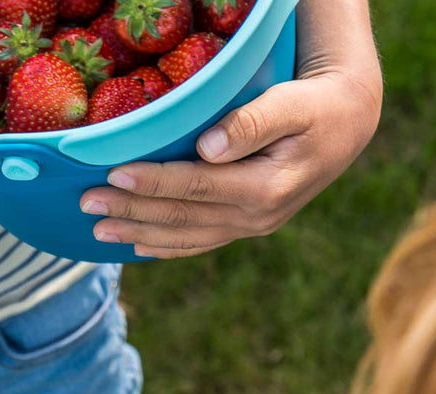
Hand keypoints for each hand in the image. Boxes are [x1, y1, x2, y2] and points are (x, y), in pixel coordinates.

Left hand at [80, 0, 382, 258]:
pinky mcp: (246, 227)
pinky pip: (200, 243)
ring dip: (138, 233)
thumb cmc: (318, 107)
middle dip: (131, 210)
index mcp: (265, 189)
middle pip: (181, 217)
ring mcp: (251, 228)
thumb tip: (208, 148)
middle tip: (87, 203)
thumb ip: (253, 123)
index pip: (195, 186)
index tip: (112, 172)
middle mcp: (256, 218)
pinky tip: (138, 246)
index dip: (152, 181)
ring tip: (98, 231)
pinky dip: (167, 247)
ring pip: (185, 236)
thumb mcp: (295, 104)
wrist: (349, 127)